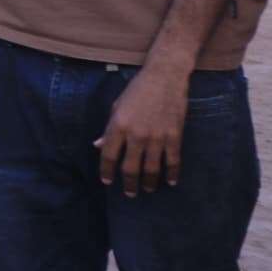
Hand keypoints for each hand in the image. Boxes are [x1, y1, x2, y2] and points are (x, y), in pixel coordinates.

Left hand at [96, 61, 190, 195]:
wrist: (164, 77)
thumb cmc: (137, 90)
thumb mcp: (117, 107)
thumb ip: (109, 129)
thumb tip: (97, 146)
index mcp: (117, 126)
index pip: (108, 156)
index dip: (106, 171)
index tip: (107, 181)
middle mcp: (136, 134)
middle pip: (130, 168)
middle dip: (129, 184)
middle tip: (129, 193)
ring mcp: (156, 137)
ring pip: (152, 169)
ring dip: (149, 182)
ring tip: (148, 189)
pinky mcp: (174, 136)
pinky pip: (173, 161)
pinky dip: (172, 174)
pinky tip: (170, 182)